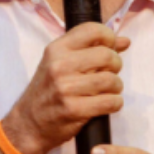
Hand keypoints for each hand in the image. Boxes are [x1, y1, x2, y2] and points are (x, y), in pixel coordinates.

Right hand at [2, 23, 129, 153]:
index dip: (109, 37)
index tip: (110, 48)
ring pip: (111, 80)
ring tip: (107, 90)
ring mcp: (65, 88)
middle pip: (107, 55)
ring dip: (116, 86)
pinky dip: (115, 103)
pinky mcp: (73, 109)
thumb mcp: (62, 63)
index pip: (93, 30)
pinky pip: (110, 102)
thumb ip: (93, 49)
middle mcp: (59, 65)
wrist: (28, 123)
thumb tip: (125, 41)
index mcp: (57, 49)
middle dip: (116, 65)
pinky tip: (107, 103)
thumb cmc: (49, 90)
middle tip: (109, 73)